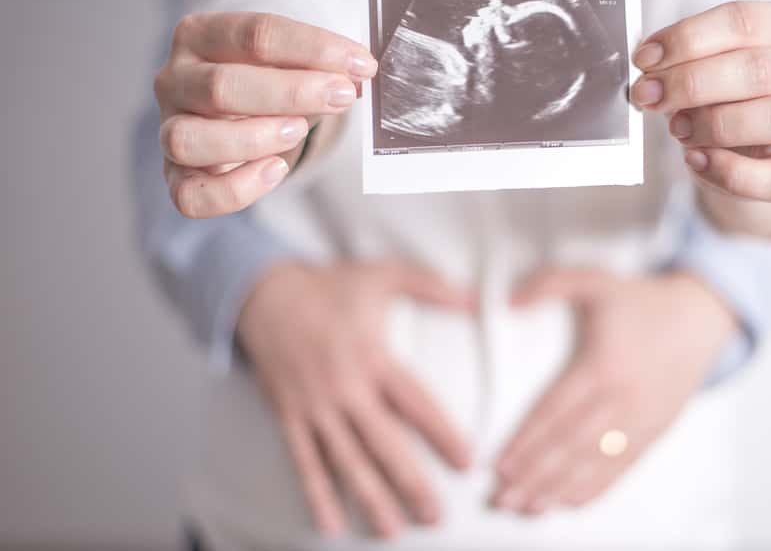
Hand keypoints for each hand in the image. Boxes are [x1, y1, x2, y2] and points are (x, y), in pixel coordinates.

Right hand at [154, 12, 377, 217]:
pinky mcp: (176, 177)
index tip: (361, 63)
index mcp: (200, 35)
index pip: (255, 34)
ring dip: (252, 138)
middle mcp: (174, 80)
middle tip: (341, 96)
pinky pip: (191, 196)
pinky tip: (275, 171)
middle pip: (222, 86)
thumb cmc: (271, 84)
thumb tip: (357, 74)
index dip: (312, 48)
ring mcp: (169, 130)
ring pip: (190, 140)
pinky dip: (235, 189)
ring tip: (298, 132)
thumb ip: (321, 66)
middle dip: (291, 92)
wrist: (242, 117)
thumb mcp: (294, 64)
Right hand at [237, 261, 473, 538]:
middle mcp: (344, 387)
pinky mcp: (289, 415)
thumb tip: (479, 298)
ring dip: (370, 497)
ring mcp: (314, 406)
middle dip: (410, 482)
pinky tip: (331, 524)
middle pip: (383, 443)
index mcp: (373, 356)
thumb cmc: (331, 285)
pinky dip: (316, 494)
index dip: (442, 434)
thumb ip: (432, 286)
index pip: (415, 403)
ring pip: (345, 460)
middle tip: (435, 516)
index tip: (467, 462)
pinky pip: (304, 460)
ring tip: (392, 530)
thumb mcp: (383, 274)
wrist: (262, 292)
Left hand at [492, 268, 736, 514]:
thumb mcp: (593, 280)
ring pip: (595, 463)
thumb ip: (549, 284)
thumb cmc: (640, 302)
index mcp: (603, 364)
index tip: (500, 464)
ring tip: (528, 508)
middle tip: (503, 498)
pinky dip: (596, 488)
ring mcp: (642, 419)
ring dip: (559, 489)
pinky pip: (623, 467)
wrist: (700, 319)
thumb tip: (510, 302)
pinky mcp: (656, 431)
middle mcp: (623, 398)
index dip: (526, 441)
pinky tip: (570, 502)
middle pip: (571, 445)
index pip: (556, 412)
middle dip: (535, 475)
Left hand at [631, 1, 770, 203]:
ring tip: (677, 128)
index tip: (646, 58)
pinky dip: (728, 171)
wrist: (751, 148)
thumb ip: (681, 61)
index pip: (742, 20)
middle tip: (649, 95)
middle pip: (756, 67)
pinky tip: (696, 160)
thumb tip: (647, 71)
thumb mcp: (706, 65)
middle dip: (691, 82)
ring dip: (712, 124)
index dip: (687, 38)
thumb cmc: (727, 96)